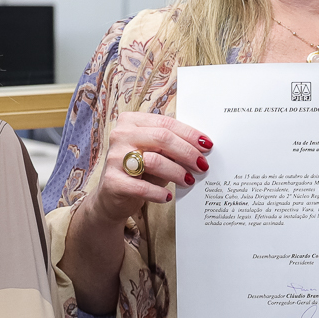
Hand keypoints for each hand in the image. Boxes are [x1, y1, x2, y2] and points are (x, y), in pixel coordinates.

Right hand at [82, 111, 210, 227]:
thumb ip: (172, 147)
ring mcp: (114, 157)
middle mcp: (120, 135)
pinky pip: (142, 187)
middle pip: (162, 138)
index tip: (207, 145)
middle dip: (187, 152)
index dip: (189, 133)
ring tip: (189, 180)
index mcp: (131, 122)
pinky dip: (158, 192)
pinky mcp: (112, 181)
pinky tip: (168, 196)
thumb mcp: (155, 153)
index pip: (165, 123)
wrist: (112, 196)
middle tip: (202, 165)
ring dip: (176, 172)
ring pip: (153, 160)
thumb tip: (202, 148)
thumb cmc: (139, 171)